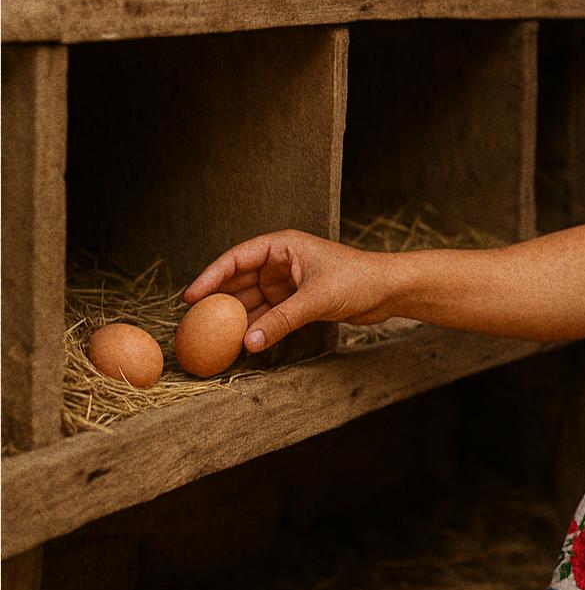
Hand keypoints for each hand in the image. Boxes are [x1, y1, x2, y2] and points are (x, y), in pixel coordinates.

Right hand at [182, 229, 395, 351]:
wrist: (389, 290)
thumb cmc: (358, 280)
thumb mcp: (316, 299)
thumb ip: (282, 321)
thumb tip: (249, 342)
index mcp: (283, 246)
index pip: (237, 258)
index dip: (211, 277)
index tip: (190, 297)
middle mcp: (281, 262)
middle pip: (239, 281)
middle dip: (219, 301)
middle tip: (195, 324)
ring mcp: (288, 282)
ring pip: (253, 301)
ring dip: (237, 319)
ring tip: (214, 339)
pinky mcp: (297, 301)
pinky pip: (268, 314)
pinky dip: (256, 327)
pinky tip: (242, 343)